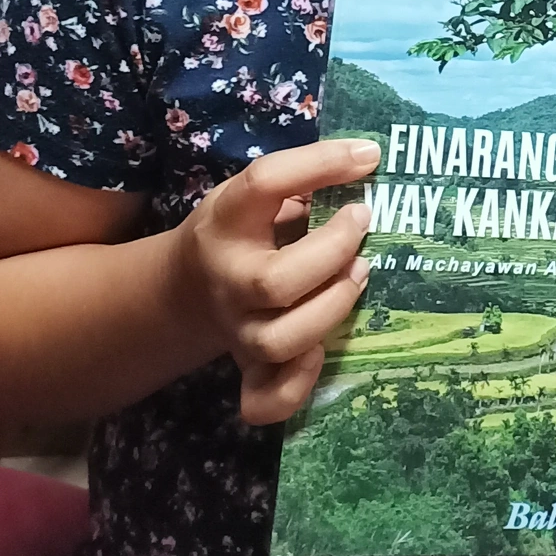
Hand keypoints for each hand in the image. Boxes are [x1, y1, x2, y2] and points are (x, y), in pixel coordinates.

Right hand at [173, 139, 378, 423]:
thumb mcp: (254, 197)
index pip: (264, 184)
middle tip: (363, 221)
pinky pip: (266, 399)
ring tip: (360, 273)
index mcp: (226, 222)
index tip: (368, 155)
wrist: (186, 288)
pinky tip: (322, 352)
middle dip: (333, 252)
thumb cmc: (240, 233)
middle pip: (274, 282)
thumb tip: (369, 162)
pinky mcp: (248, 369)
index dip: (319, 164)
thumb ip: (301, 183)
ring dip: (331, 308)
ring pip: (280, 341)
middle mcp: (227, 280)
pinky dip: (298, 384)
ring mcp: (237, 331)